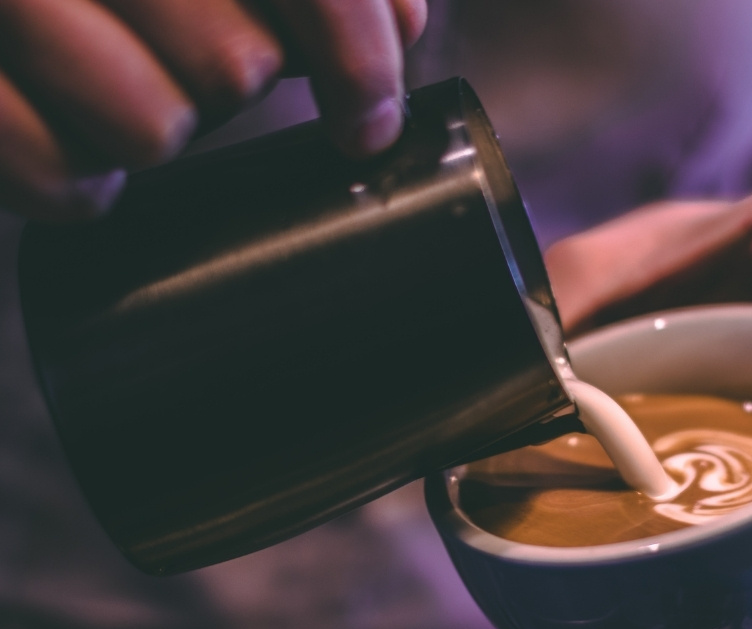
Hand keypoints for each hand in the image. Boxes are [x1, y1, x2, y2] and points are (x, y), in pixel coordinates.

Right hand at [0, 0, 425, 220]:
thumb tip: (402, 22)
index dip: (359, 58)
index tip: (368, 120)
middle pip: (235, 67)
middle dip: (233, 79)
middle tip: (189, 48)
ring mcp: (4, 7)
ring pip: (154, 129)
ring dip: (155, 122)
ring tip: (123, 80)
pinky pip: (62, 179)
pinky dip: (80, 179)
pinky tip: (73, 135)